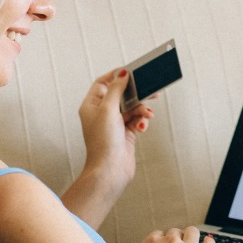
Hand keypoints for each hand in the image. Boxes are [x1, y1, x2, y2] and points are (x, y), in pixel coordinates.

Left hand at [72, 68, 154, 216]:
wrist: (110, 171)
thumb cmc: (104, 142)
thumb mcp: (109, 110)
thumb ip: (116, 90)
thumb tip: (122, 74)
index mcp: (91, 105)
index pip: (103, 83)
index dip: (116, 76)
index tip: (131, 71)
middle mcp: (102, 113)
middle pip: (121, 95)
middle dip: (136, 93)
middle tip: (151, 89)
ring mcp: (114, 123)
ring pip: (132, 108)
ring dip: (142, 109)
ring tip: (148, 114)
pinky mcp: (125, 133)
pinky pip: (137, 120)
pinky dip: (142, 121)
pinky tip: (142, 127)